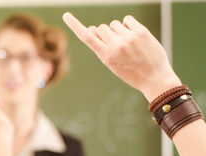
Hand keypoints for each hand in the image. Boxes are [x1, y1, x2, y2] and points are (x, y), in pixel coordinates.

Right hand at [62, 12, 180, 100]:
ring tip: (127, 44)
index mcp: (105, 56)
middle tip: (117, 46)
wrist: (153, 77)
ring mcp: (128, 38)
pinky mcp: (140, 31)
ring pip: (114, 24)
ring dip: (117, 30)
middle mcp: (115, 46)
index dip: (75, 25)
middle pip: (102, 28)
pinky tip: (134, 36)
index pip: (87, 37)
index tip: (66, 14)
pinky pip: (127, 20)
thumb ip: (102, 47)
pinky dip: (128, 25)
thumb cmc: (130, 71)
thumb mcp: (112, 63)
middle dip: (105, 34)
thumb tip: (92, 29)